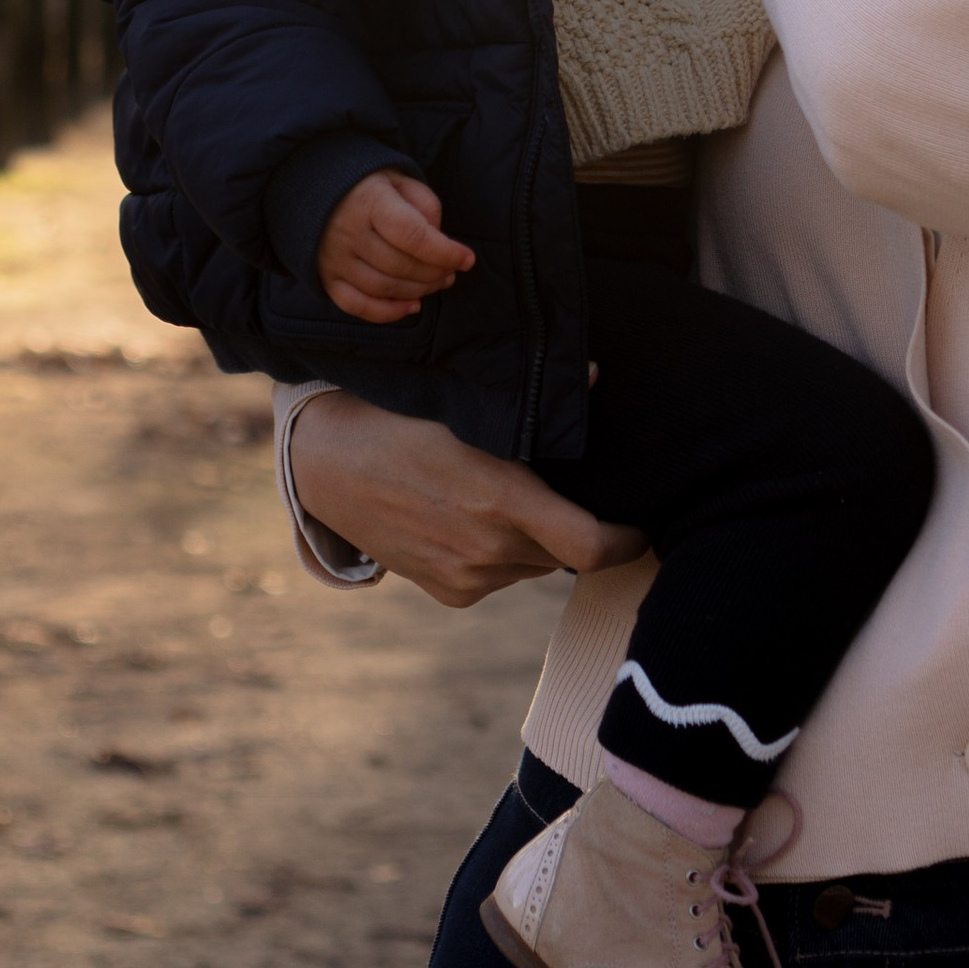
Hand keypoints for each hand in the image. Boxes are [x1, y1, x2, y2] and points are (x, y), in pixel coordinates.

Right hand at [288, 394, 648, 607]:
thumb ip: (535, 400)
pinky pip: (501, 577)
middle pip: (564, 552)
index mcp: (500, 500)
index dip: (627, 541)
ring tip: (508, 500)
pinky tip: (477, 520)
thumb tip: (594, 374)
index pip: (591, 546)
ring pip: (534, 565)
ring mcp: (466, 577)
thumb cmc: (402, 421)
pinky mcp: (449, 593)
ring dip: (537, 541)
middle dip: (577, 530)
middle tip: (569, 495)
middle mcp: (486, 549)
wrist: (327, 466)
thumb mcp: (464, 404)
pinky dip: (504, 555)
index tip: (640, 526)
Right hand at [317, 171, 474, 322]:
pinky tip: (411, 305)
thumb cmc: (371, 186)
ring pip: (383, 287)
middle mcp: (347, 231)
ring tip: (438, 282)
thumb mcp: (402, 181)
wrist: (319, 189)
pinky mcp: (326, 277)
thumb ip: (425, 206)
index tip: (467, 259)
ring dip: (418, 291)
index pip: (412, 235)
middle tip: (451, 271)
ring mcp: (334, 257)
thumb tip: (438, 241)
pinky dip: (387, 312)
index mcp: (369, 201)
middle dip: (435, 273)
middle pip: (400, 265)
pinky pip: (356, 305)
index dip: (445, 252)